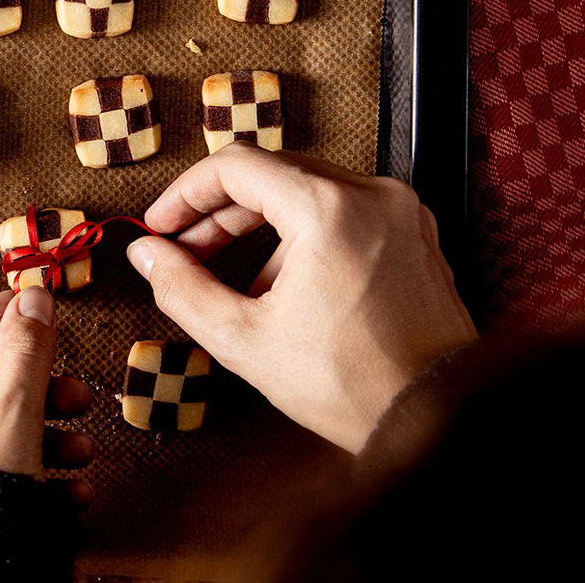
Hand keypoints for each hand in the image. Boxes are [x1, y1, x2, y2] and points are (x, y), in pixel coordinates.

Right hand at [127, 144, 477, 453]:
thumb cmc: (355, 385)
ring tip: (229, 280)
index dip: (185, 193)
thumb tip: (148, 254)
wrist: (436, 419)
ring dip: (257, 227)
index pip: (235, 166)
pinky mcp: (412, 235)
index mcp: (330, 210)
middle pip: (271, 175)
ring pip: (304, 192)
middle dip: (218, 212)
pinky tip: (280, 287)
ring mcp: (399, 213)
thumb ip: (182, 287)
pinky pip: (341, 213)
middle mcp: (372, 196)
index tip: (162, 224)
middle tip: (183, 251)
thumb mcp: (244, 340)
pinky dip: (300, 237)